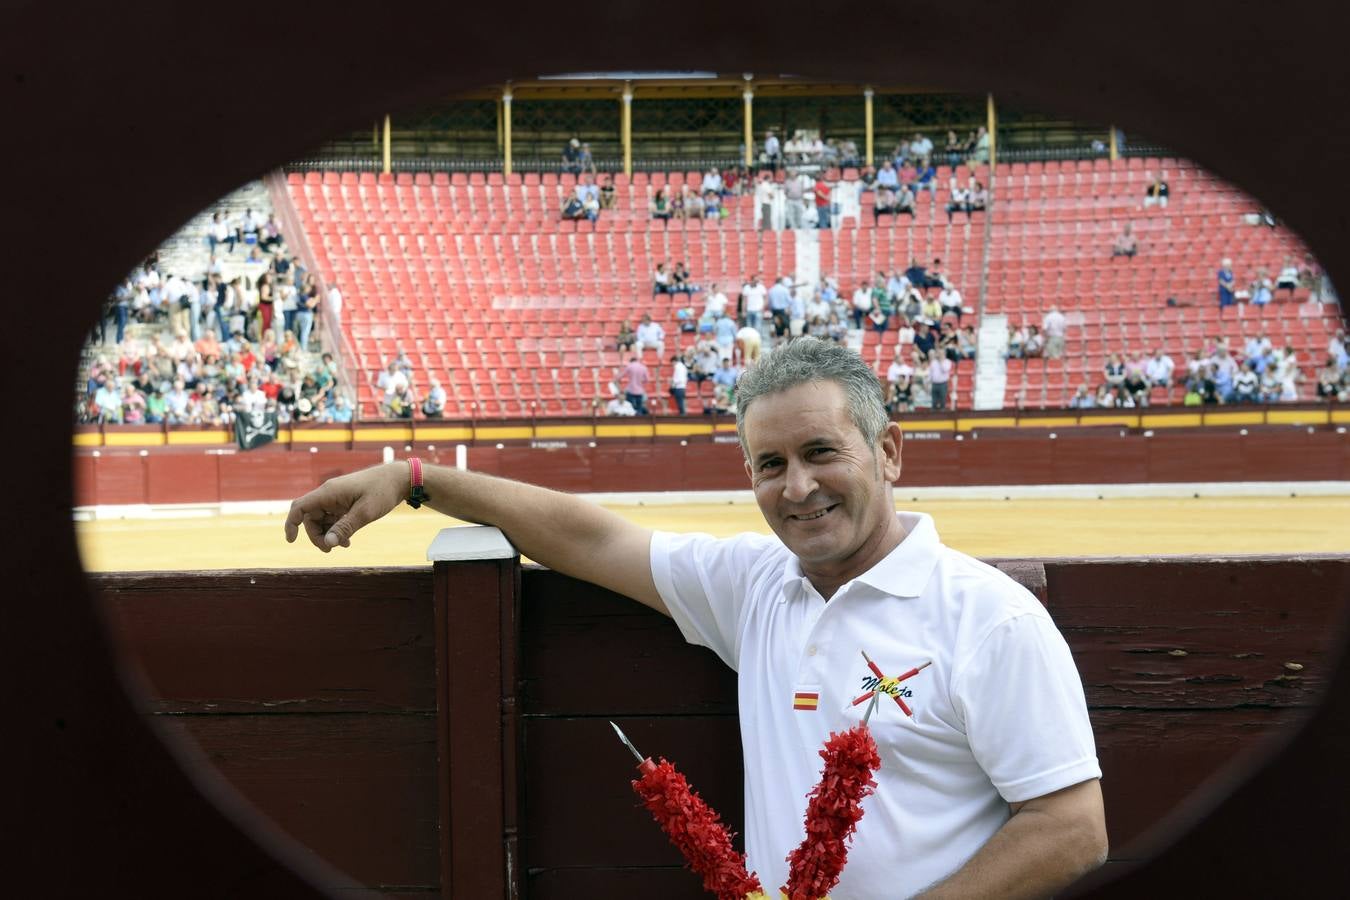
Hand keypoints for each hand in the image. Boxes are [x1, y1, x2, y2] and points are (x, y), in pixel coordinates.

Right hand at [284, 462, 407, 551]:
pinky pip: (333, 518)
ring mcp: (337, 498)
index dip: (291, 524)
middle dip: (317, 535)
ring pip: (322, 520)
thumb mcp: (365, 512)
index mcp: (329, 492)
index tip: (292, 541)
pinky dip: (337, 529)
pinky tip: (348, 540)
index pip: (299, 507)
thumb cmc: (382, 491)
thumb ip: (345, 527)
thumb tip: (327, 543)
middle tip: (330, 549)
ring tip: (344, 545)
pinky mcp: (345, 502)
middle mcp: (329, 494)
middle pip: (310, 518)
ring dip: (328, 534)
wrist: (399, 478)